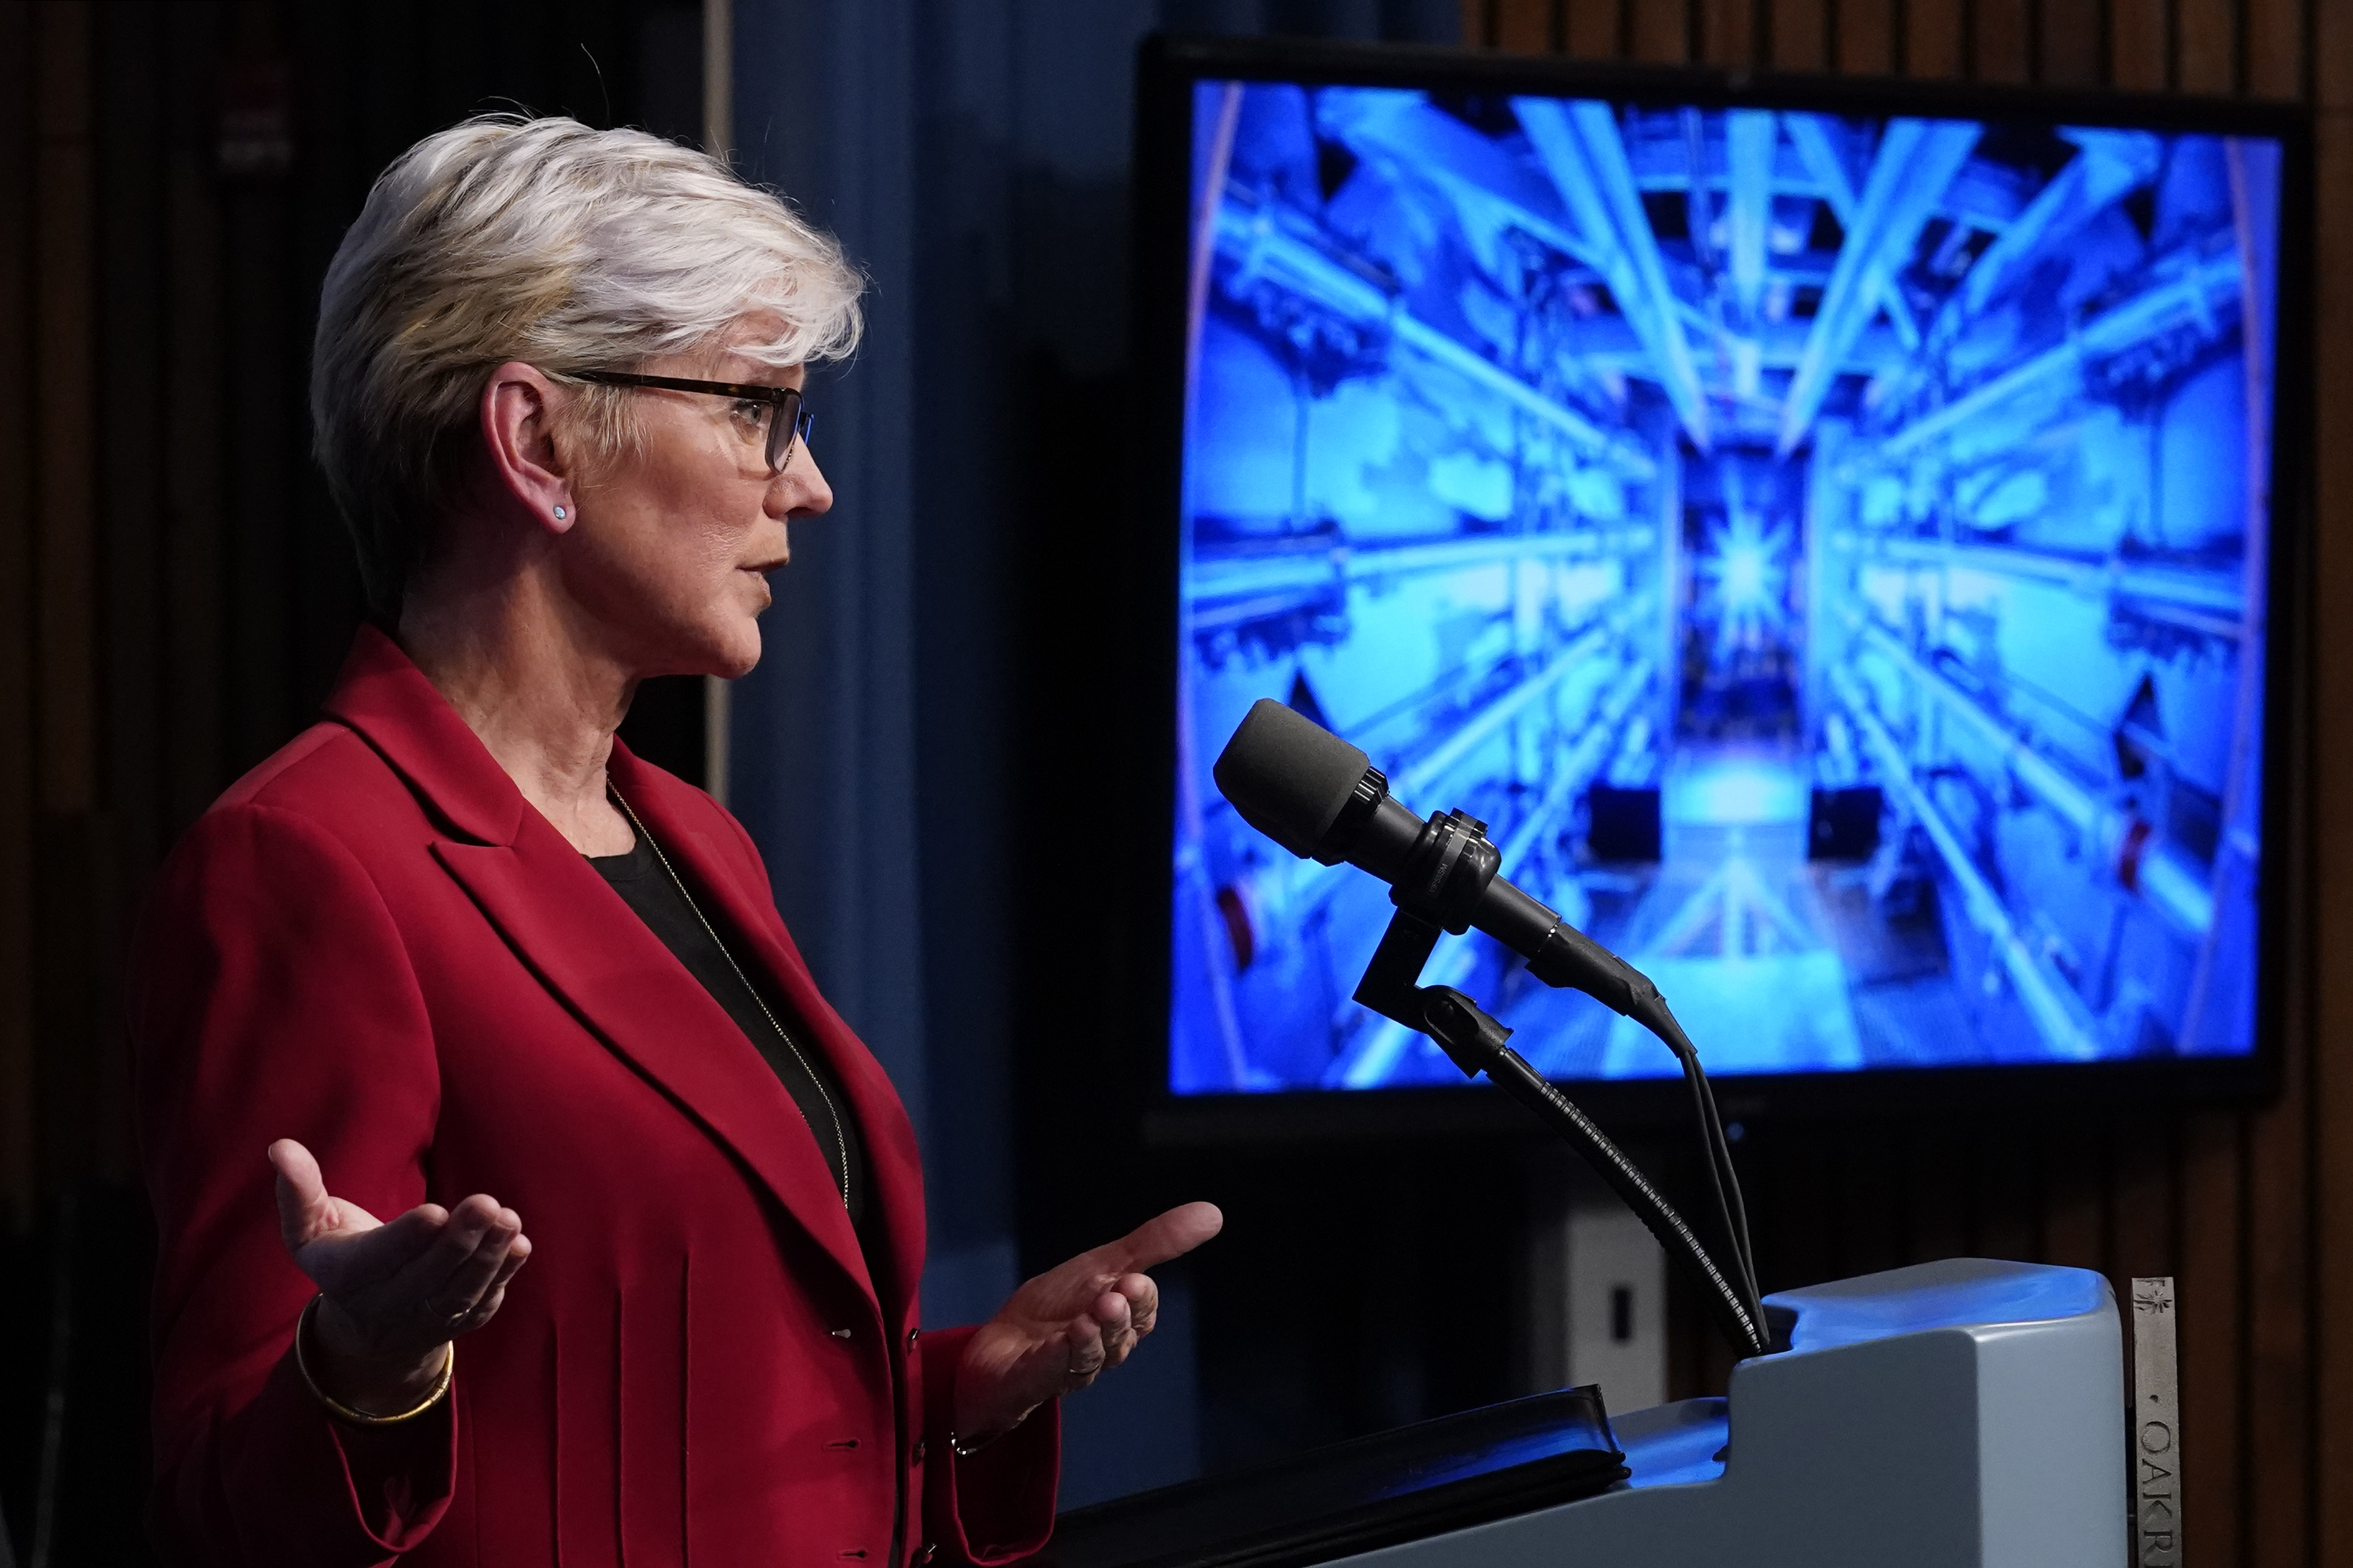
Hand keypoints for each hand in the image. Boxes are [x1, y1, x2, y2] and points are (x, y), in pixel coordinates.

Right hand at [269, 1138, 531, 1415]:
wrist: (369, 1328)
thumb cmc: (341, 1257)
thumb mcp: (310, 1228)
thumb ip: (299, 1189)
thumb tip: (280, 1146)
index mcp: (348, 1277)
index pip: (379, 1259)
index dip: (407, 1238)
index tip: (436, 1212)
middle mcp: (388, 1305)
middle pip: (427, 1277)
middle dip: (458, 1242)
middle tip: (486, 1204)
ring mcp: (427, 1318)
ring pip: (460, 1291)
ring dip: (488, 1256)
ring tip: (508, 1219)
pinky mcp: (461, 1321)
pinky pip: (484, 1300)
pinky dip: (503, 1275)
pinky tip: (518, 1245)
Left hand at [954, 1202, 1221, 1440]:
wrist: (998, 1348)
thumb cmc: (1056, 1308)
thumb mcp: (1103, 1266)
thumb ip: (1155, 1243)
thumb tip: (1214, 1213)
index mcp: (1119, 1323)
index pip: (1142, 1314)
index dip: (1141, 1301)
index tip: (1135, 1281)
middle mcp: (1098, 1350)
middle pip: (1119, 1339)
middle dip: (1119, 1319)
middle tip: (1115, 1296)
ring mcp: (1064, 1368)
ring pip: (1088, 1358)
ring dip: (1092, 1337)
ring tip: (1090, 1315)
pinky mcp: (1031, 1381)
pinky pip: (1048, 1371)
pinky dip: (1055, 1356)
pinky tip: (1058, 1340)